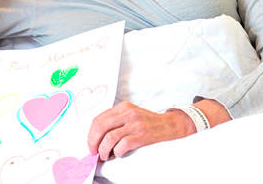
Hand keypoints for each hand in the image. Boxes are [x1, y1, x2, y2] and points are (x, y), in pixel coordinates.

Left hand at [88, 100, 231, 160]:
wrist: (172, 126)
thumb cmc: (149, 123)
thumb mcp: (131, 115)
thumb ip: (116, 121)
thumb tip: (96, 137)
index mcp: (123, 107)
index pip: (98, 119)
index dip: (90, 134)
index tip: (90, 145)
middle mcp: (128, 113)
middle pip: (100, 127)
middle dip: (93, 143)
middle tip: (94, 153)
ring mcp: (136, 124)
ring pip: (109, 138)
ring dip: (103, 150)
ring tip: (105, 156)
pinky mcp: (143, 135)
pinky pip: (123, 145)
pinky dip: (117, 152)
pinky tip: (118, 154)